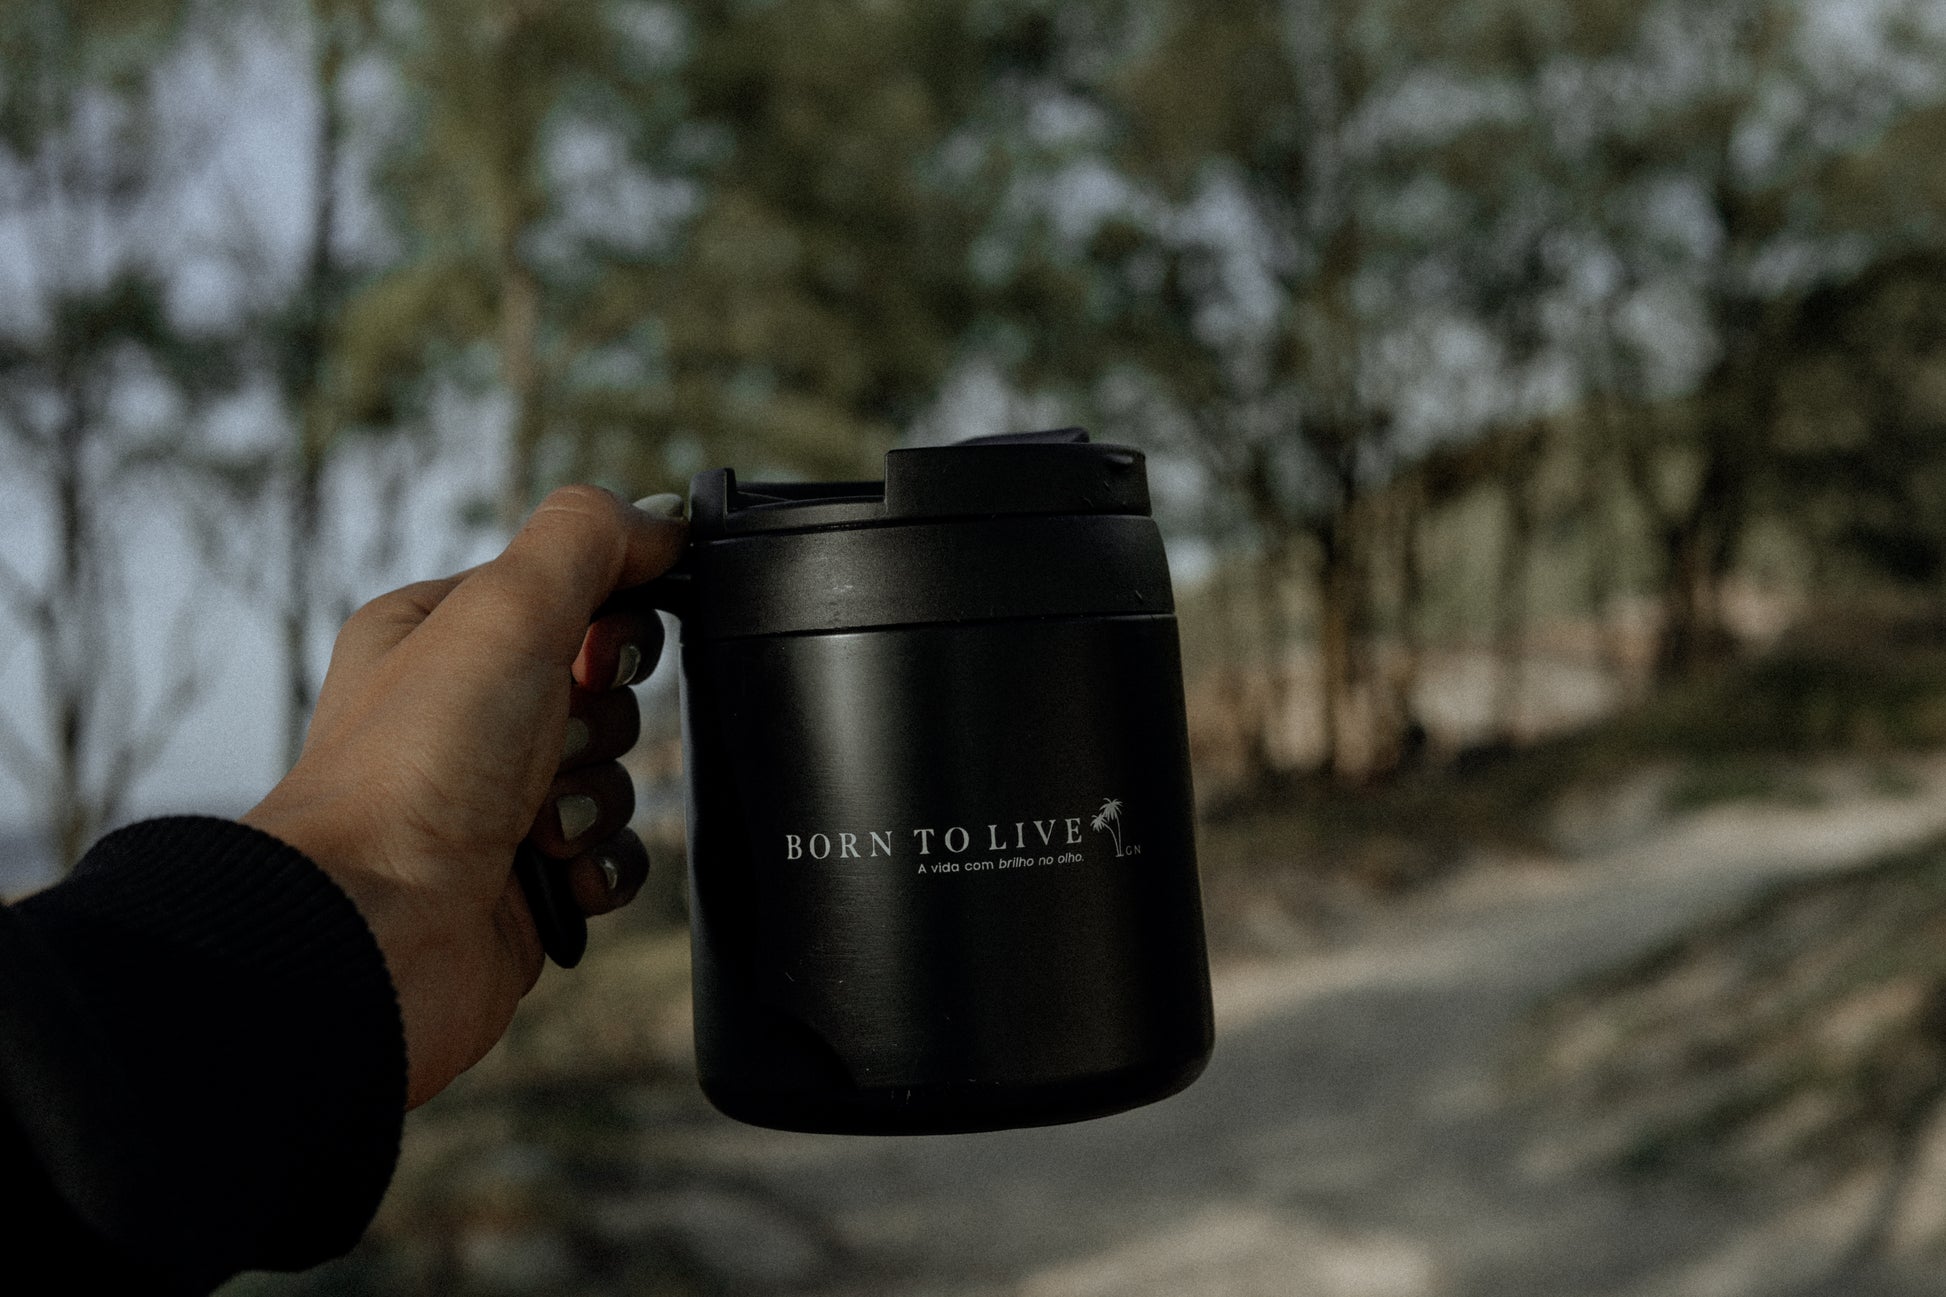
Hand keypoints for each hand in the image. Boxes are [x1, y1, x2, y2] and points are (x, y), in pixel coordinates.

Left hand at [242, 486, 684, 1107]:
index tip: (595, 652)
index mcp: (440, 634)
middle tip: (548, 746)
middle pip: (605, 688)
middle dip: (600, 721)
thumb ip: (588, 540)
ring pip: (617, 774)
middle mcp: (462, 716)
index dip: (607, 622)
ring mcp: (492, 803)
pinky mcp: (523, 881)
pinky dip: (601, 865)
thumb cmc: (414, 771)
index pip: (570, 593)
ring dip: (597, 799)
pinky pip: (615, 856)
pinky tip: (556, 875)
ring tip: (536, 827)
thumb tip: (660, 521)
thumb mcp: (504, 610)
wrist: (376, 935)